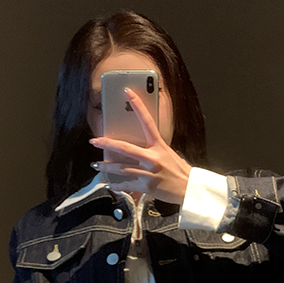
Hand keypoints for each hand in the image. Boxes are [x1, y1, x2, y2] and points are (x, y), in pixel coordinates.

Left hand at [89, 88, 191, 203]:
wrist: (189, 190)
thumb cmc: (180, 171)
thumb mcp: (169, 154)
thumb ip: (154, 149)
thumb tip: (139, 146)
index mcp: (159, 146)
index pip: (147, 122)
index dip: (138, 106)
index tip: (128, 93)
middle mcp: (152, 158)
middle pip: (125, 148)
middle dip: (107, 144)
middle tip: (94, 141)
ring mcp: (148, 173)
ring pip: (121, 168)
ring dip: (106, 166)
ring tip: (96, 164)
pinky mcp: (146, 186)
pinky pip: (126, 184)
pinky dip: (116, 184)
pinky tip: (110, 183)